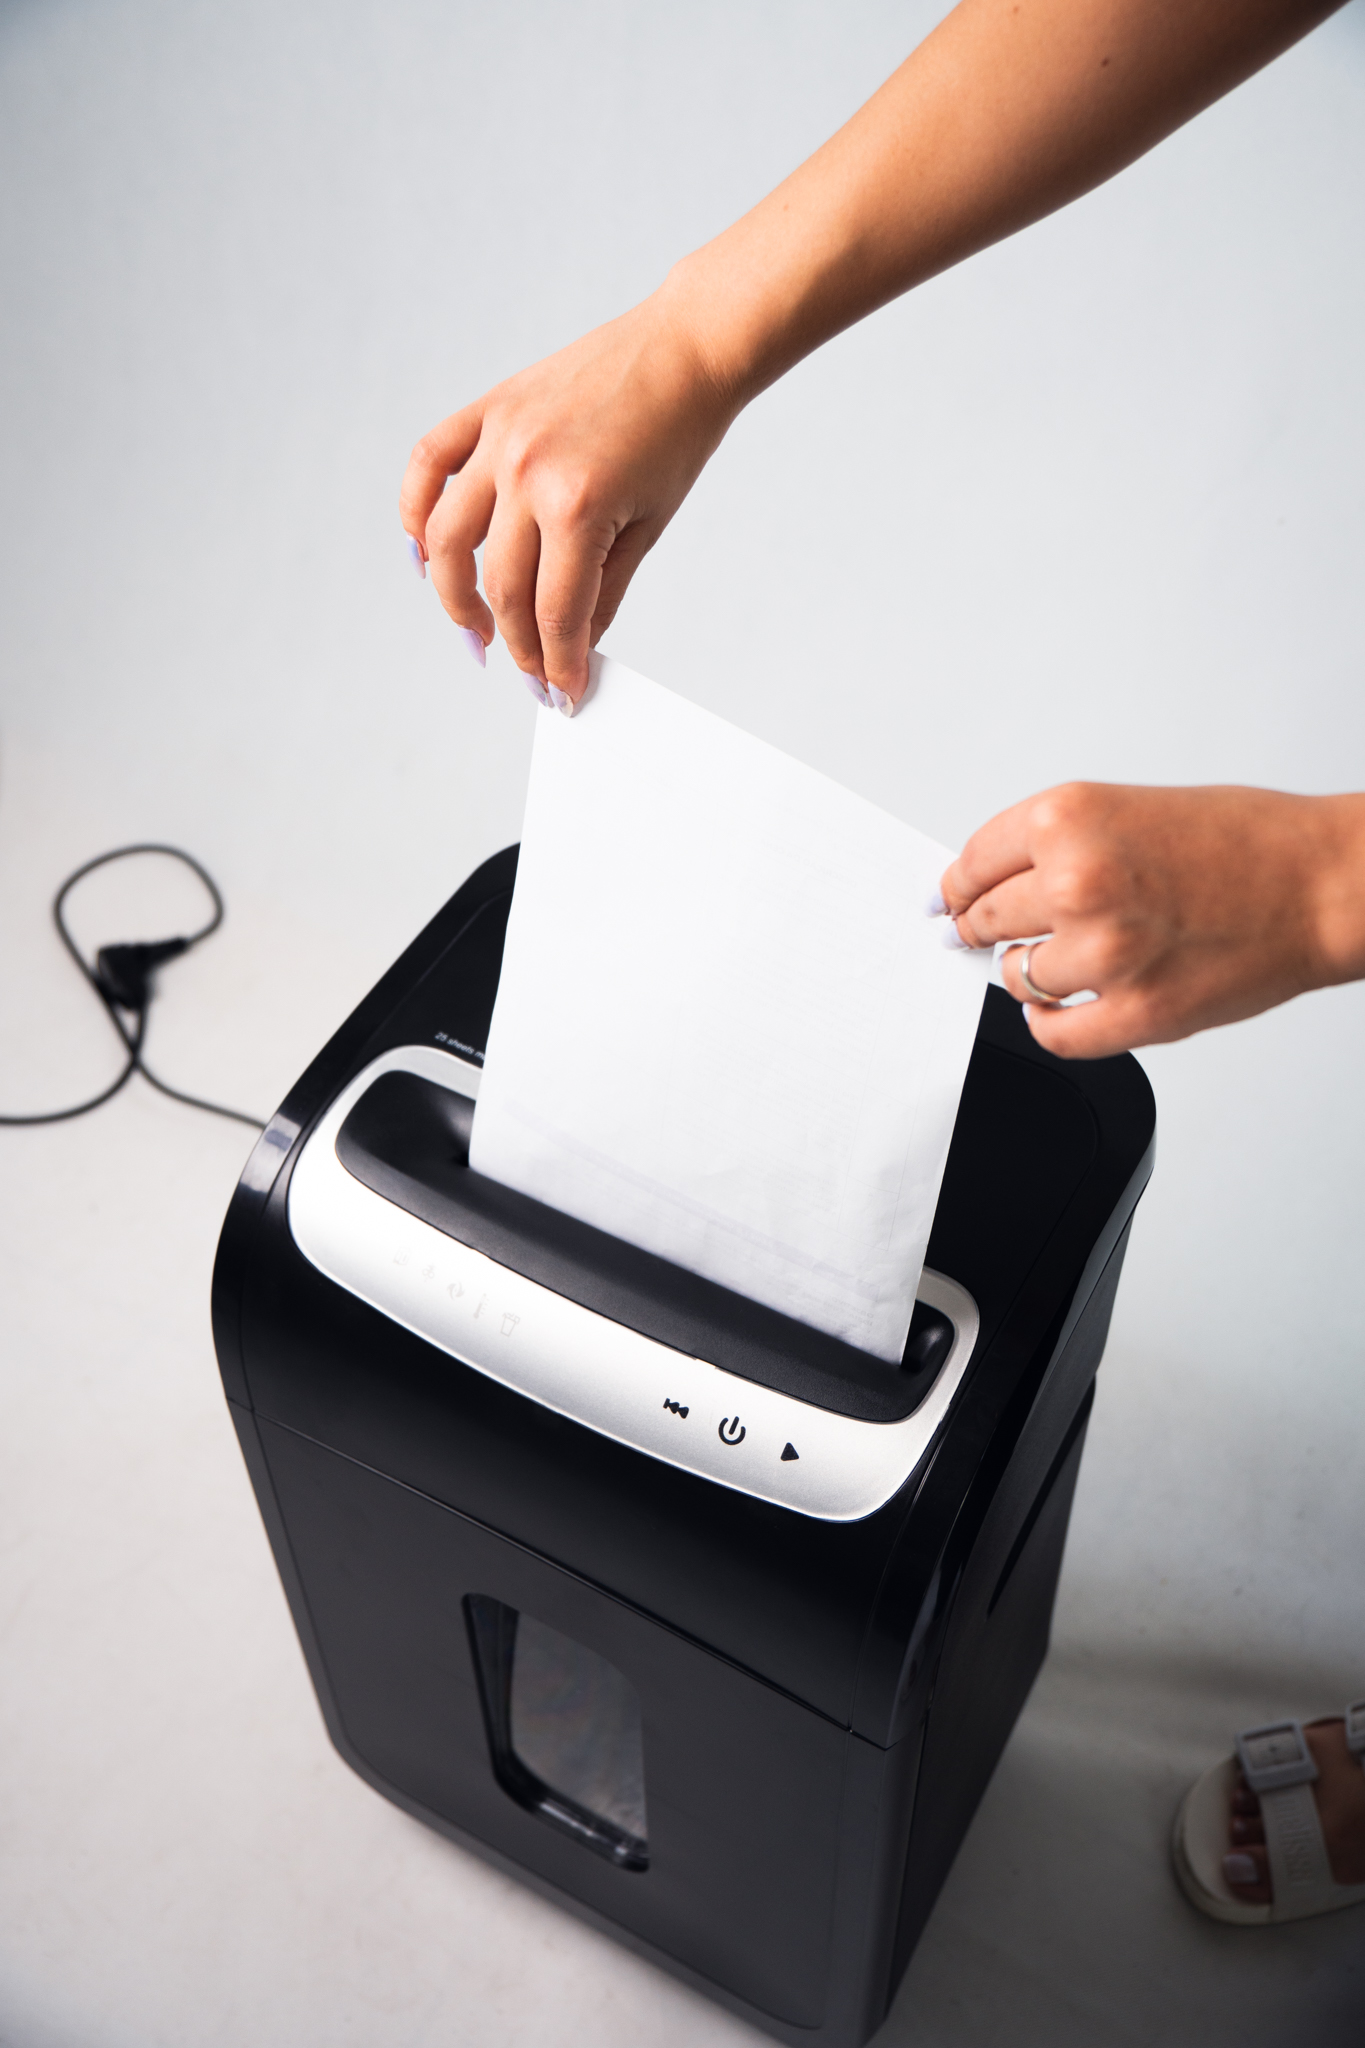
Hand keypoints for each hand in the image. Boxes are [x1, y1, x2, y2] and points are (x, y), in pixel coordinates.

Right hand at [399, 285, 736, 708]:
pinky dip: (415, 510)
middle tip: (530, 672)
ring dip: (454, 595)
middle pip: (501, 586)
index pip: (554, 611)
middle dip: (516, 643)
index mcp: (578, 505)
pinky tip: (422, 552)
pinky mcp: (489, 409)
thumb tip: (572, 645)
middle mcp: (528, 471)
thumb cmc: (678, 432)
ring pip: (446, 538)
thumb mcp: (648, 525)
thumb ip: (603, 590)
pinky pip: (429, 463)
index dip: (557, 663)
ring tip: (474, 628)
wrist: (685, 349)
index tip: (561, 693)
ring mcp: (501, 437)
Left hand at [938, 783, 1364, 1058]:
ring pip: (1016, 976)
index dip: (958, 887)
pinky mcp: (1134, 1013)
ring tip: (1063, 958)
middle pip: (984, 919)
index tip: (949, 902)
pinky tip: (1064, 1008)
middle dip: (984, 927)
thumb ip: (1056, 844)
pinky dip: (1051, 1023)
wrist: (1321, 885)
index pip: (972, 863)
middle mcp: (1079, 882)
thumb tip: (987, 883)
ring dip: (1029, 971)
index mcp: (1069, 819)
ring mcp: (1104, 954)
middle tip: (985, 932)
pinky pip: (1054, 1034)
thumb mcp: (1127, 808)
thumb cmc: (1244, 841)